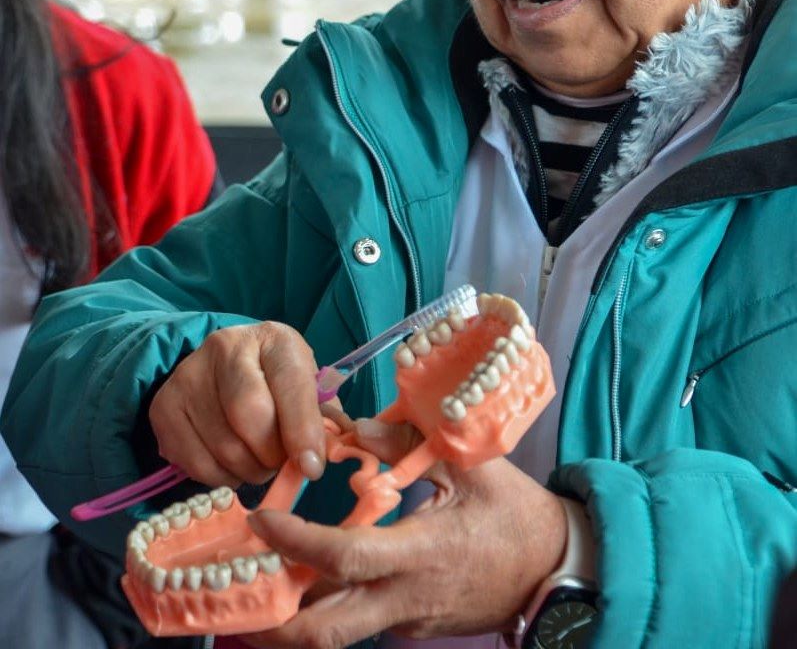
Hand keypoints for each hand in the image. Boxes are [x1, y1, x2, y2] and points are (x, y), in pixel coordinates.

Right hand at [149, 322, 325, 487]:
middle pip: (248, 415)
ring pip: (222, 447)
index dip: (302, 430)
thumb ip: (317, 419)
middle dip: (271, 454)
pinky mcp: (163, 407)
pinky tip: (231, 463)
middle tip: (279, 464)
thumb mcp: (305, 387)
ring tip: (258, 462)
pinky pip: (195, 463)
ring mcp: (188, 375)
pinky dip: (220, 477)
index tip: (312, 467)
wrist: (225, 367)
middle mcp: (225, 346)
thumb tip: (312, 461)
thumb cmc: (277, 382)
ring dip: (248, 471)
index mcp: (272, 337)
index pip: (289, 384)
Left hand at [241, 419, 567, 648]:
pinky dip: (328, 608)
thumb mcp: (473, 467)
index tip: (261, 522)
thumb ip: (411, 445)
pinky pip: (362, 622)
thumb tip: (356, 428)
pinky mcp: (412, 628)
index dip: (298, 544)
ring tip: (254, 595)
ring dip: (293, 622)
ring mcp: (408, 621)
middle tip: (231, 600)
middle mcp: (407, 598)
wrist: (554, 572)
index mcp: (422, 553)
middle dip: (273, 626)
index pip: (347, 558)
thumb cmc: (516, 514)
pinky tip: (309, 582)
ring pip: (339, 635)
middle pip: (327, 631)